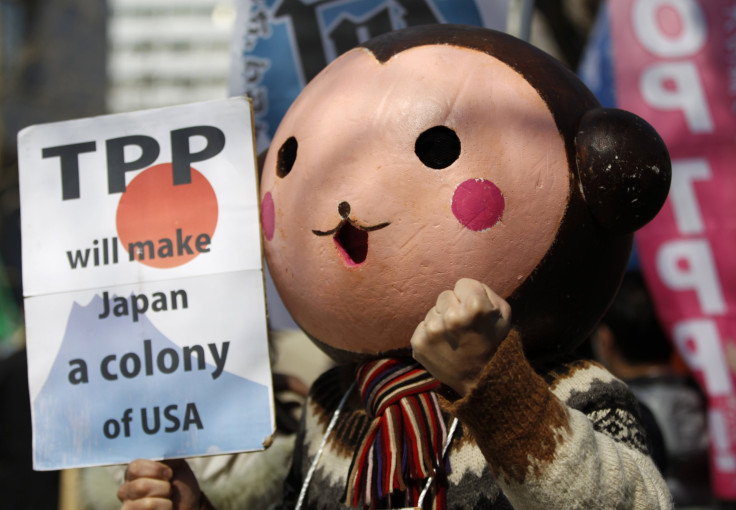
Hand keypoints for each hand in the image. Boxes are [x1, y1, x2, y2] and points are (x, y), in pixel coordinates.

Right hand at [119, 458, 205, 509]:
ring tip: (167, 500)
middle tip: (169, 489)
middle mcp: (127, 489)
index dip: (155, 470)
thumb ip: (166, 452)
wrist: (190, 505)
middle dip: (163, 487)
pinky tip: (165, 508)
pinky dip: (163, 508)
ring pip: (145, 503)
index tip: (169, 473)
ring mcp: (128, 506)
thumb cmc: (180, 484)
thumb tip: (165, 434)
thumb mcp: (177, 464)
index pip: (135, 467)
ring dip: (165, 500)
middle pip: (140, 486)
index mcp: (135, 472)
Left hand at [411, 278, 510, 396]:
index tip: (475, 314)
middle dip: (454, 307)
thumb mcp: (503, 312)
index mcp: (475, 306)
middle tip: (465, 328)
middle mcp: (451, 316)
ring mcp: (432, 331)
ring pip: (432, 312)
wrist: (481, 382)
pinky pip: (422, 327)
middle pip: (445, 296)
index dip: (470, 297)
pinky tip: (443, 347)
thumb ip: (483, 291)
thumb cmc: (494, 343)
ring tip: (455, 339)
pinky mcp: (418, 343)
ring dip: (441, 322)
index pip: (462, 284)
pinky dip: (430, 335)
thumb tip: (461, 287)